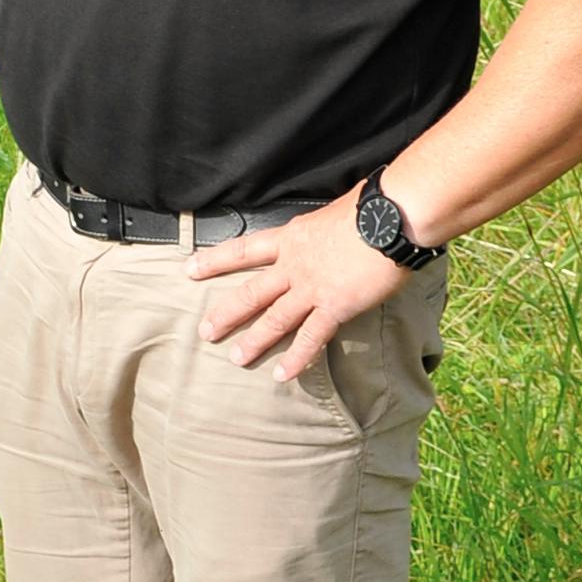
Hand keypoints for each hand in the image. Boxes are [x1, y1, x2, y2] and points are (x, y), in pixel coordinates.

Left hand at [187, 186, 408, 381]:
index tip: (190, 269)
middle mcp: (294, 264)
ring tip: (236, 359)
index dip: (215, 260)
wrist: (391, 218)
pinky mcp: (335, 307)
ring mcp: (312, 288)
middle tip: (205, 332)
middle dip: (226, 313)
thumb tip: (331, 224)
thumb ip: (323, 226)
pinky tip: (283, 375)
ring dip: (254, 341)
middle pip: (251, 291)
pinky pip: (311, 338)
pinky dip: (297, 359)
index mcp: (292, 237)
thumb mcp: (334, 210)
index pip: (244, 249)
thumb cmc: (371, 206)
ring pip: (275, 318)